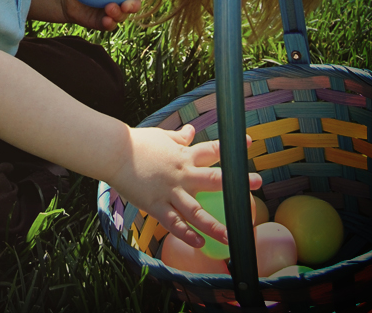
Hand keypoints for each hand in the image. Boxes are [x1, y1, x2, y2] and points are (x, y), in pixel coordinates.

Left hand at [60, 0, 153, 31]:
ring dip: (120, 14)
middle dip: (135, 5)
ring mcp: (114, 12)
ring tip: (110, 8)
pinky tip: (106, 20)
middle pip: (135, 4)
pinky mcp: (104, 23)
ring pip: (123, 16)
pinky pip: (109, 25)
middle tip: (127, 3)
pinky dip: (109, 23)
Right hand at [111, 124, 262, 247]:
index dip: (231, 146)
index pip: (211, 149)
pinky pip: (174, 223)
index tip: (248, 142)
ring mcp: (169, 191)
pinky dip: (187, 234)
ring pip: (196, 210)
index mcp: (182, 154)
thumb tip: (191, 130)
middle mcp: (181, 173)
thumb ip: (178, 137)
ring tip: (231, 235)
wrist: (114, 152)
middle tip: (257, 183)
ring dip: (215, 224)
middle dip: (236, 181)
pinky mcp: (155, 205)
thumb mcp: (160, 136)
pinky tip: (199, 242)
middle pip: (213, 178)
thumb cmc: (136, 142)